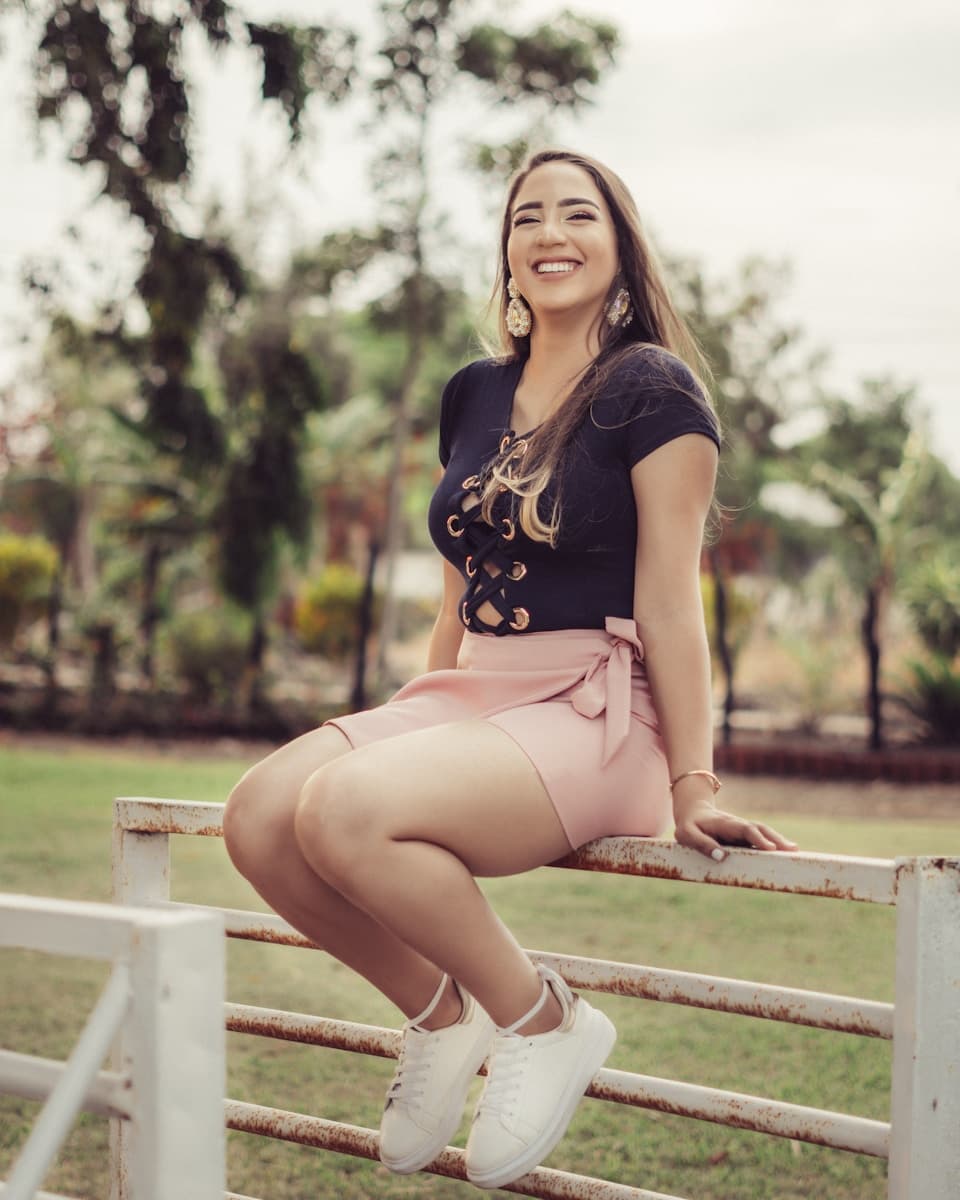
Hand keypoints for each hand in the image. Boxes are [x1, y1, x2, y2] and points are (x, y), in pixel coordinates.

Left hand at [674, 797, 798, 862]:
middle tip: (792, 850)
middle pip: (760, 829)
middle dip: (776, 839)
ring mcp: (742, 830)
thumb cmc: (689, 825)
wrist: (692, 812)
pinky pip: (760, 840)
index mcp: (725, 824)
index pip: (745, 829)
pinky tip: (784, 853)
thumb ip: (702, 844)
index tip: (770, 849)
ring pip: (763, 833)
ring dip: (778, 841)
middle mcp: (737, 825)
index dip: (758, 838)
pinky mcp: (743, 836)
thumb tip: (721, 856)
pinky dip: (773, 845)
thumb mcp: (687, 835)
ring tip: (795, 851)